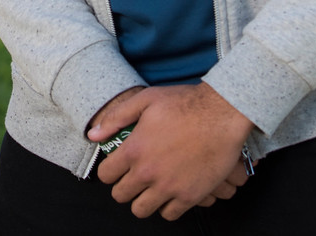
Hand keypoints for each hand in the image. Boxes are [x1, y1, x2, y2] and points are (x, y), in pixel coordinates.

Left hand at [86, 82, 254, 220]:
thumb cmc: (185, 103)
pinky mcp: (190, 196)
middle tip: (133, 179)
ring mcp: (168, 187)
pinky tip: (170, 193)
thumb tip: (93, 135)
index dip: (109, 171)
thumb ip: (116, 118)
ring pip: (141, 210)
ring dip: (142, 200)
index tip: (117, 168)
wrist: (222, 113)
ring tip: (150, 189)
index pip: (106, 175)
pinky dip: (167, 207)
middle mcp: (147, 172)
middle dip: (123, 187)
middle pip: (120, 196)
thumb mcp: (146, 100)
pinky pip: (169, 215)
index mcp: (134, 150)